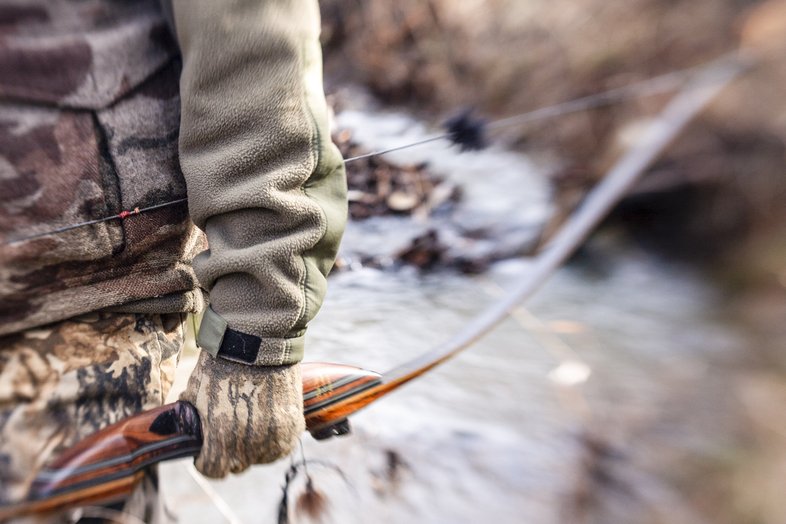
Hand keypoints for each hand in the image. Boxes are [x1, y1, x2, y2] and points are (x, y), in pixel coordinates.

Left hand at [180, 351, 303, 477]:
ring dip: (255, 449)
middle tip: (229, 434)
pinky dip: (276, 441)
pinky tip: (269, 426)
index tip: (206, 450)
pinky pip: (283, 446)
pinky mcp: (293, 426)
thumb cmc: (221, 367)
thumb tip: (189, 431)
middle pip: (237, 466)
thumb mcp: (195, 396)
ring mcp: (274, 438)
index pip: (212, 470)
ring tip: (251, 428)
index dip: (205, 460)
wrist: (256, 343)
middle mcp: (249, 446)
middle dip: (229, 454)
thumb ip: (193, 421)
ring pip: (262, 458)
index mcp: (220, 441)